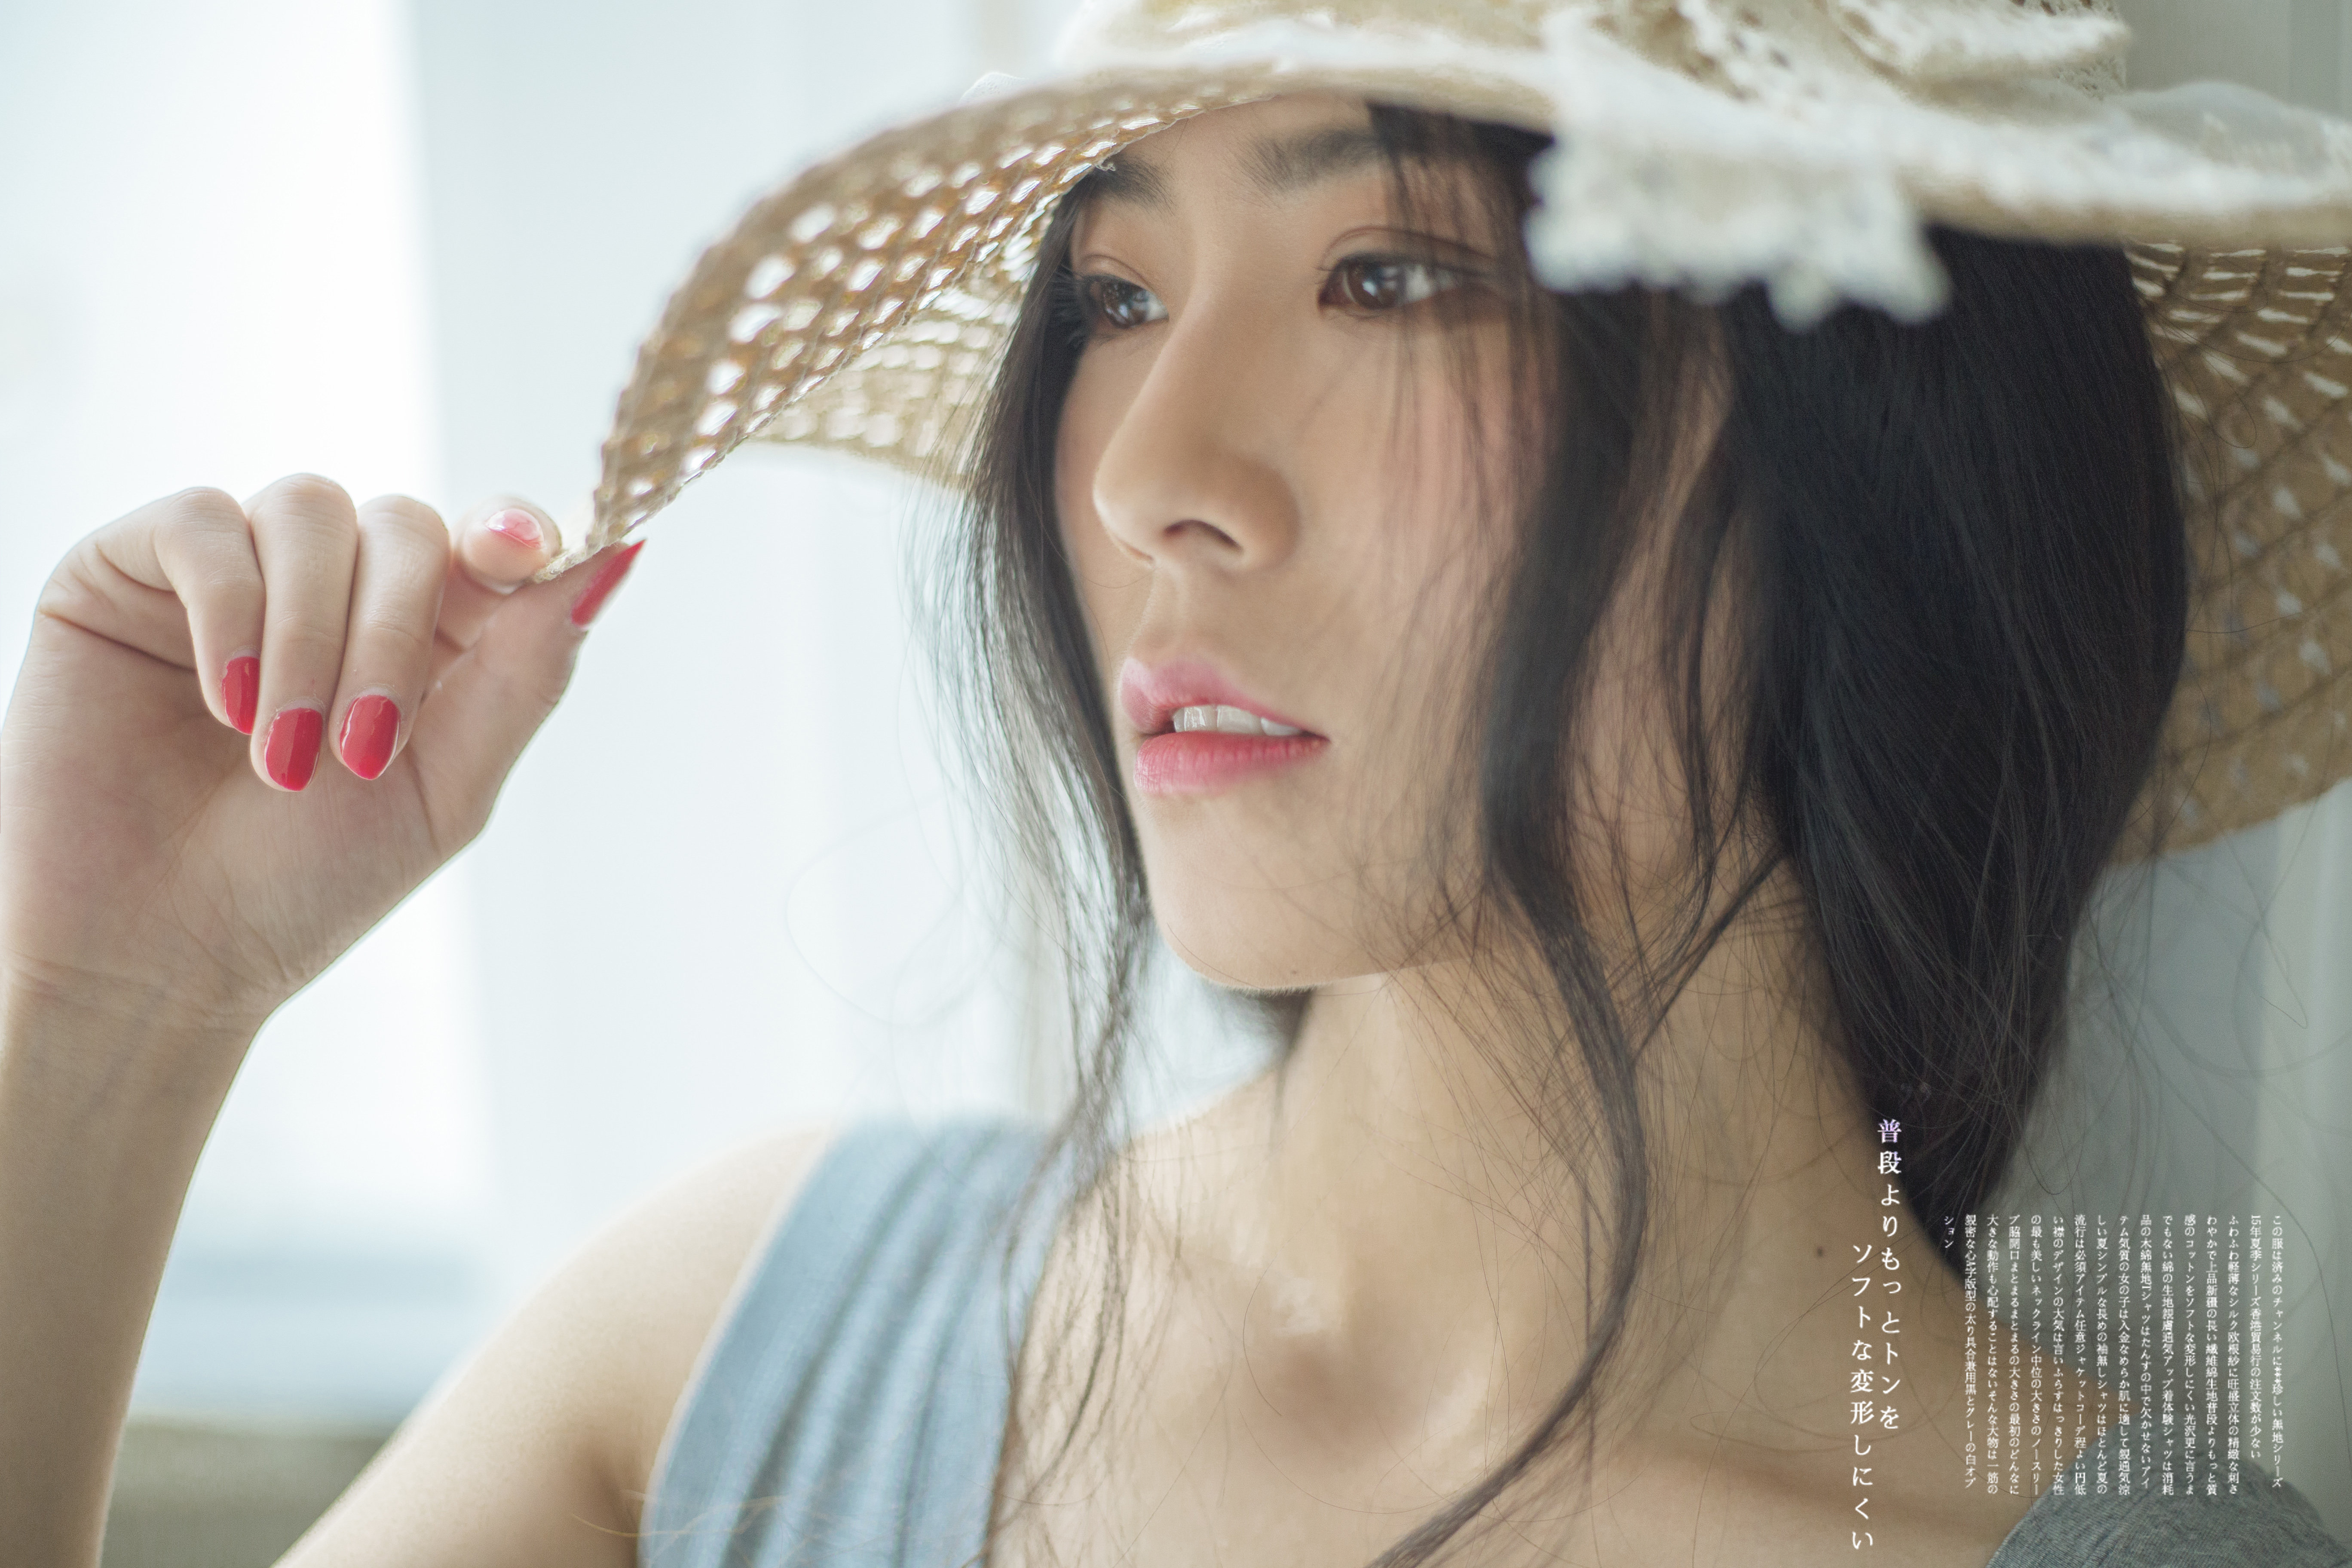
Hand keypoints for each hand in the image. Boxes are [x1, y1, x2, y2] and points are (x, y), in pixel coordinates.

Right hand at [0, 475, 639, 1033]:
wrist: (160, 951)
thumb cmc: (305, 883)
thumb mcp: (448, 787)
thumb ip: (527, 672)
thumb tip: (620, 556)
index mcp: (426, 634)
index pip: (489, 539)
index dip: (517, 532)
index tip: (526, 553)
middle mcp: (335, 585)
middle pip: (406, 525)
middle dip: (395, 635)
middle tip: (362, 749)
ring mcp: (238, 568)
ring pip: (311, 509)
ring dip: (312, 636)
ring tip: (284, 753)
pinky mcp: (132, 566)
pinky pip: (203, 521)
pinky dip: (230, 612)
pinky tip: (226, 705)